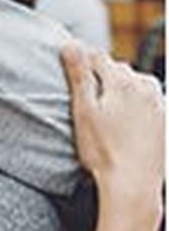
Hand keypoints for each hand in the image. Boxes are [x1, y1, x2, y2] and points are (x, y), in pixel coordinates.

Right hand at [61, 44, 164, 195]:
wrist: (134, 186)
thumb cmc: (104, 151)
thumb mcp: (83, 110)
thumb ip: (78, 74)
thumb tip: (70, 43)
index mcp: (122, 82)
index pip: (96, 56)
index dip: (80, 62)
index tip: (70, 74)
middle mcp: (145, 88)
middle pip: (117, 69)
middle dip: (101, 77)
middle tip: (86, 100)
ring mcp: (158, 105)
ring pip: (134, 84)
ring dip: (119, 90)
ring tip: (105, 113)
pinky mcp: (164, 121)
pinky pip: (146, 102)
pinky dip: (134, 106)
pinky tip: (123, 124)